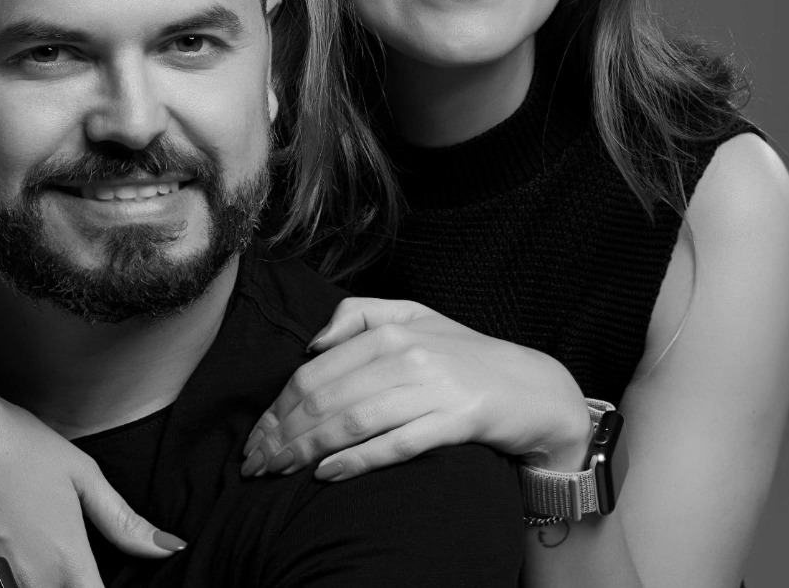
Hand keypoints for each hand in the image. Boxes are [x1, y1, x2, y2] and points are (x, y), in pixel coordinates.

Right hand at [0, 396, 187, 586]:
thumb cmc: (26, 449)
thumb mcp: (84, 476)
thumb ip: (124, 523)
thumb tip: (169, 547)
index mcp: (66, 560)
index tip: (106, 578)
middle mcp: (33, 579)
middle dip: (77, 584)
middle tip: (81, 563)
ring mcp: (1, 577)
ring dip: (52, 580)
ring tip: (55, 555)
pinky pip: (9, 585)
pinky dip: (24, 578)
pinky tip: (31, 558)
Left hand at [239, 296, 591, 481]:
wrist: (534, 387)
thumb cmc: (466, 356)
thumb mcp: (414, 316)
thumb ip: (359, 315)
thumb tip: (312, 342)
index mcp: (389, 329)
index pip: (314, 372)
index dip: (277, 407)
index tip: (255, 437)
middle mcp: (406, 354)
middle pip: (325, 397)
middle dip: (282, 434)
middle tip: (255, 463)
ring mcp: (431, 388)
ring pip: (352, 420)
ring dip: (306, 450)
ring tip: (278, 472)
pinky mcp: (455, 421)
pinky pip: (396, 443)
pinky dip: (357, 459)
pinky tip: (326, 474)